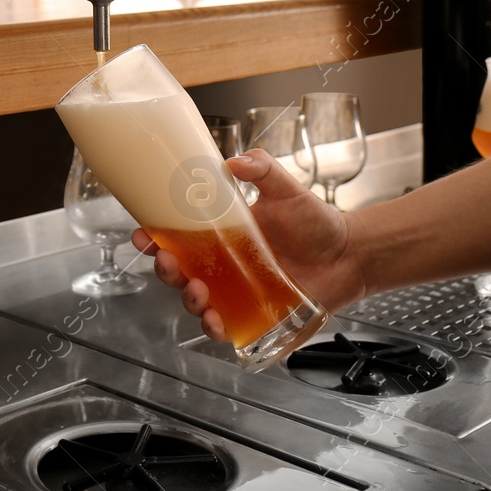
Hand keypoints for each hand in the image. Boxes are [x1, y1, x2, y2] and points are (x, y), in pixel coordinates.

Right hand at [133, 148, 367, 342]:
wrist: (348, 255)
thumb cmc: (315, 224)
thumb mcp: (286, 189)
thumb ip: (262, 169)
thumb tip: (235, 162)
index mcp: (220, 235)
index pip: (176, 238)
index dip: (153, 238)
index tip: (142, 233)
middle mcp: (222, 267)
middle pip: (177, 273)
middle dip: (164, 271)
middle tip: (168, 263)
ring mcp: (235, 294)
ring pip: (196, 303)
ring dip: (187, 300)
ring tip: (197, 291)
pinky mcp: (254, 318)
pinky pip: (226, 328)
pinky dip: (214, 328)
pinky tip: (215, 320)